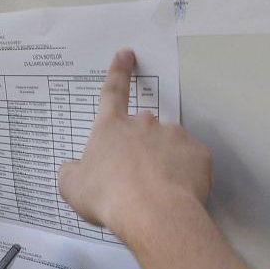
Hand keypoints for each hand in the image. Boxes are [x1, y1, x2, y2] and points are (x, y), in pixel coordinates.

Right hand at [55, 49, 211, 238]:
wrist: (152, 213)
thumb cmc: (109, 196)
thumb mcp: (73, 187)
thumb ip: (72, 172)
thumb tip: (72, 169)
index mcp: (111, 128)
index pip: (112, 93)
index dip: (118, 72)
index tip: (126, 54)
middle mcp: (144, 124)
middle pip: (143, 127)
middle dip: (141, 146)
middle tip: (136, 176)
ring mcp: (174, 135)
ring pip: (168, 145)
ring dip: (163, 161)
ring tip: (156, 190)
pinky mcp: (197, 153)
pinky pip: (190, 161)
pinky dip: (184, 174)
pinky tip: (175, 192)